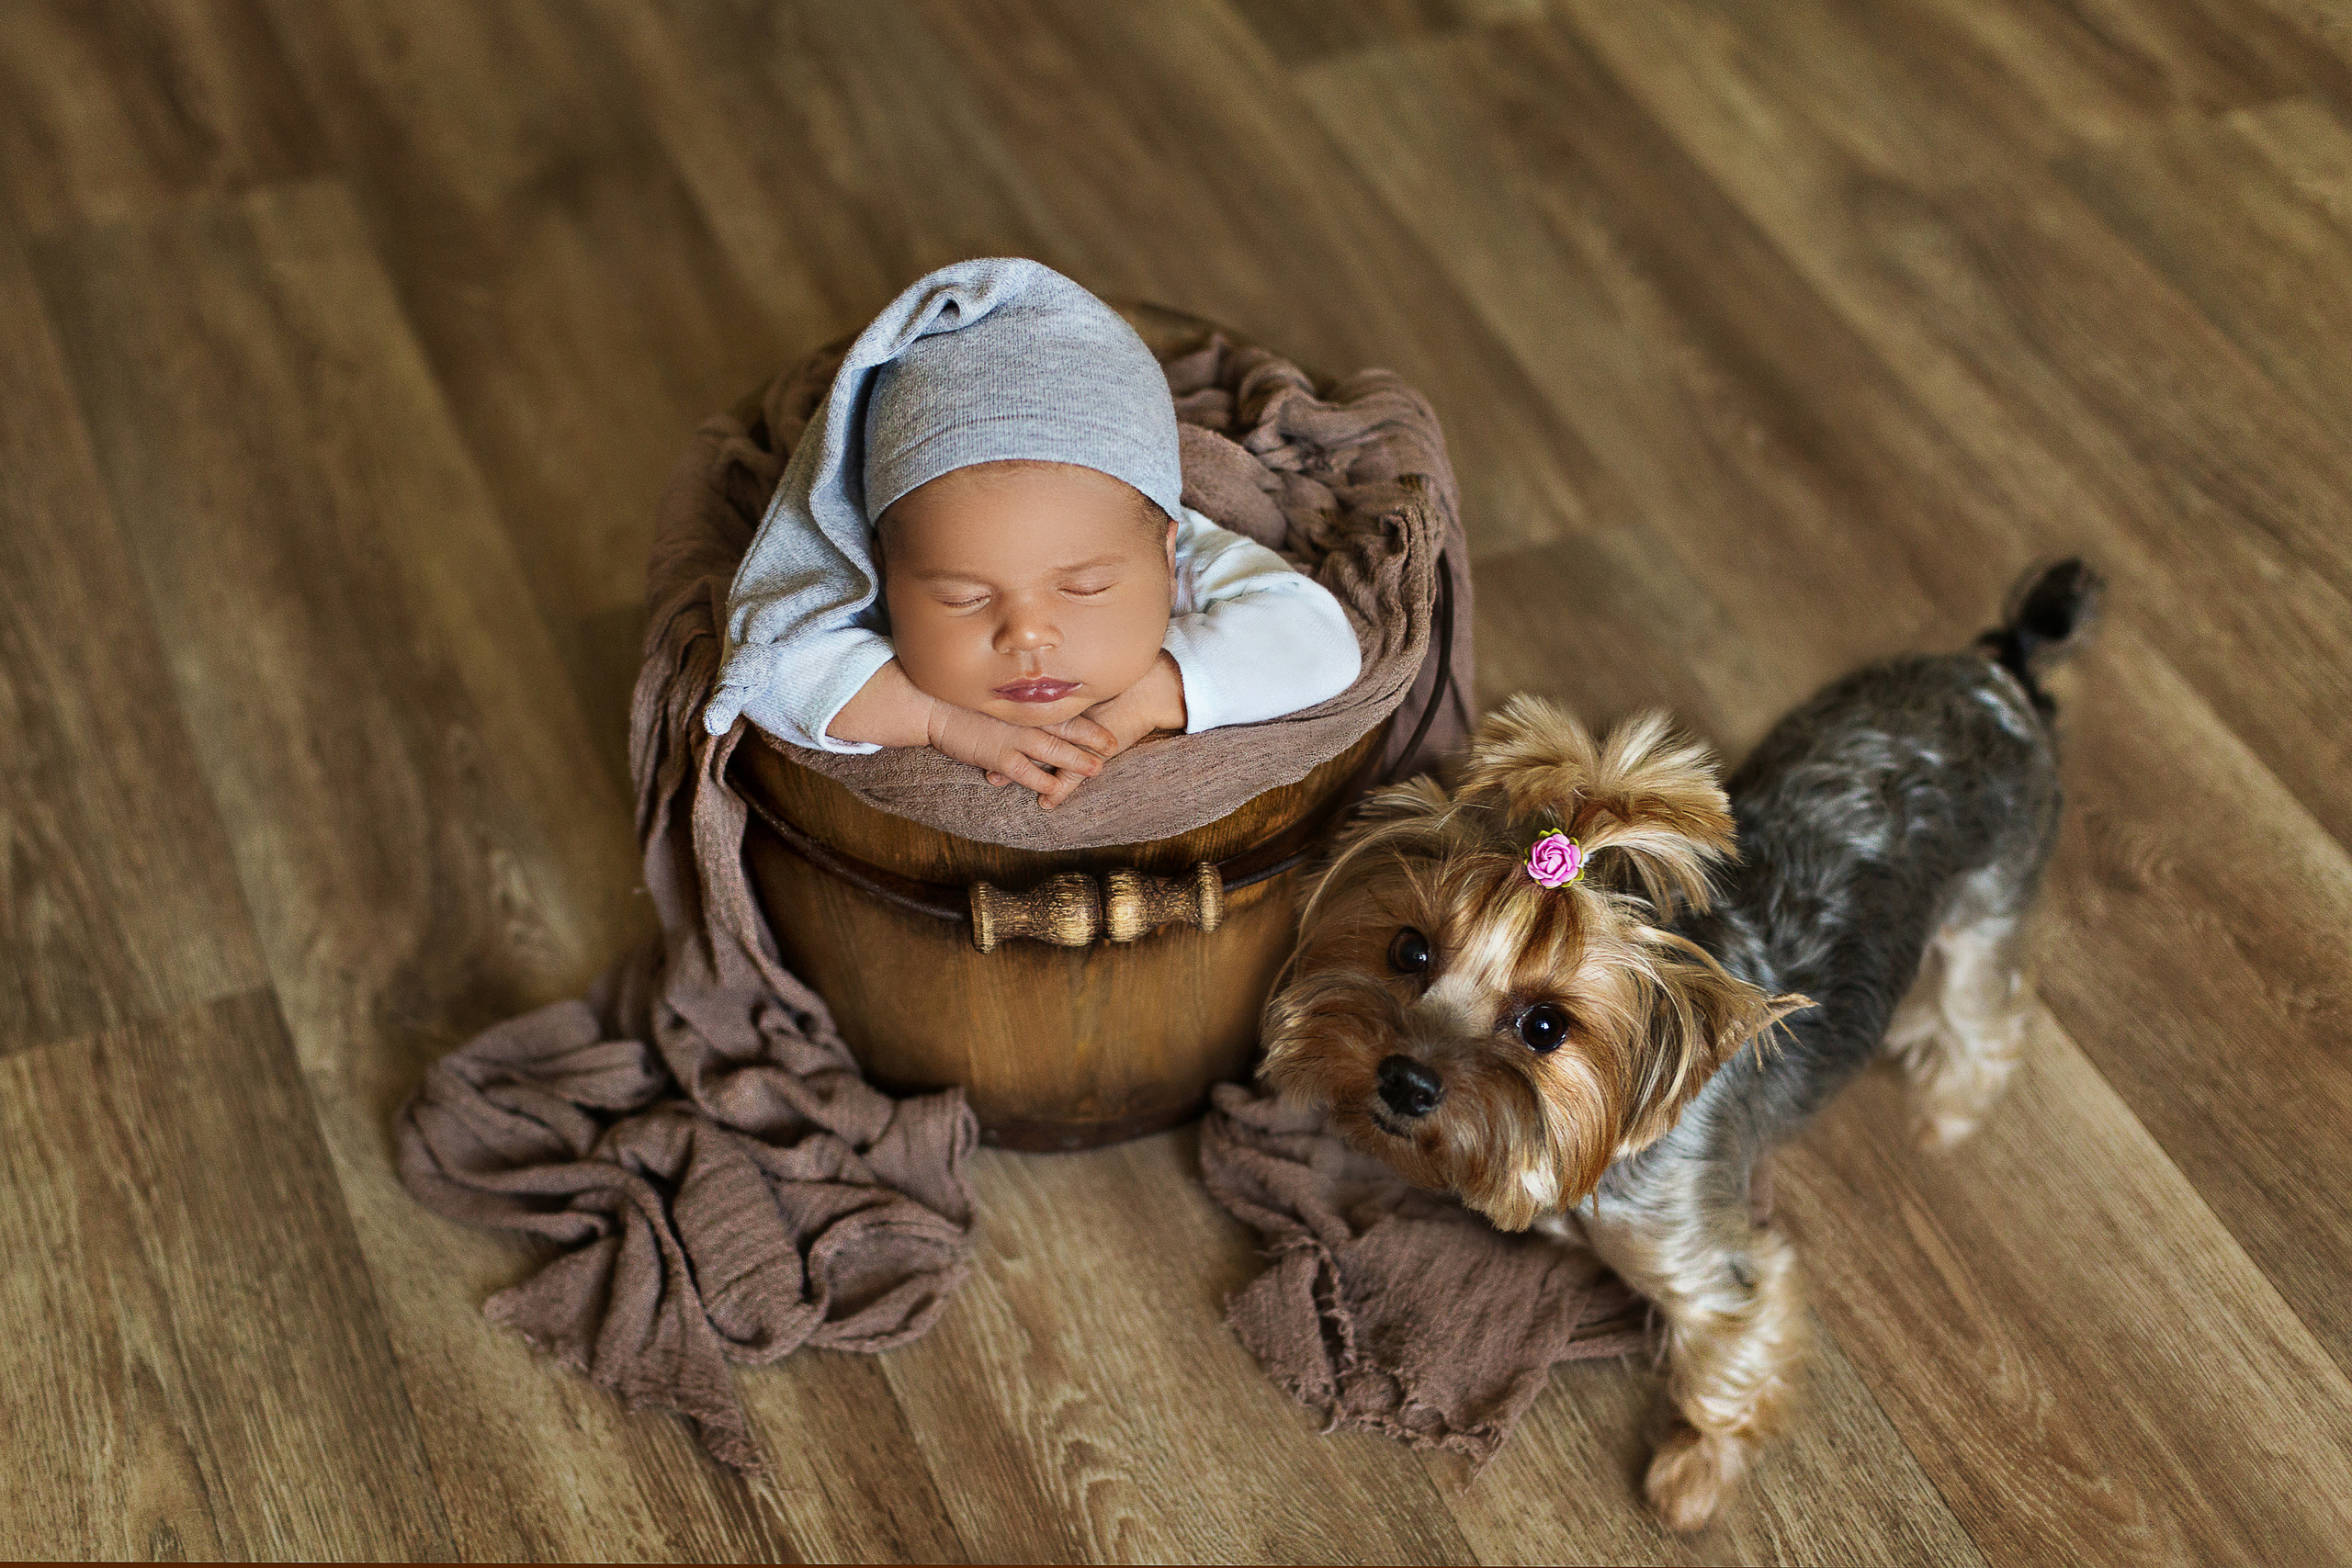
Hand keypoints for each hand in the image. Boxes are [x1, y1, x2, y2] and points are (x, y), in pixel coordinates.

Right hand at [925, 702, 1103, 807]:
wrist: (931, 705)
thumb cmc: (961, 701)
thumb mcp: (994, 695)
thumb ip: (1016, 703)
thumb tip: (1032, 706)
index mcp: (1025, 703)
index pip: (1064, 710)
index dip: (1088, 718)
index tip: (1106, 723)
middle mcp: (1024, 717)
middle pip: (1067, 728)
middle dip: (1093, 738)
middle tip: (1115, 747)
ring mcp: (1013, 737)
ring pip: (1053, 751)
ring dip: (1076, 761)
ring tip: (1097, 770)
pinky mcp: (998, 755)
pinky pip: (1026, 772)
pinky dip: (1042, 782)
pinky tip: (1055, 791)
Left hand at [983, 654, 1187, 786]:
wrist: (1153, 689)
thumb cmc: (1126, 683)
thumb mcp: (1090, 678)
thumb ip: (1070, 679)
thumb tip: (1050, 678)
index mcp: (1058, 700)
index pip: (1022, 708)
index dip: (996, 713)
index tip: (971, 714)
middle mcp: (1062, 719)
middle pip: (1022, 734)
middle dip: (996, 742)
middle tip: (966, 744)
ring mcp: (1076, 736)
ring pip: (1039, 755)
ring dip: (1017, 770)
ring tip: (992, 778)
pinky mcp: (1095, 751)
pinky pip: (1071, 775)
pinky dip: (1060, 791)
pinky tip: (1045, 805)